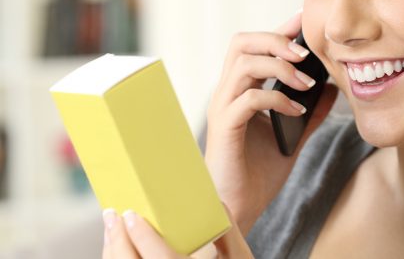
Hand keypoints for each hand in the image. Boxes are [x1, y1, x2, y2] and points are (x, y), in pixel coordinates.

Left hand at [102, 208, 252, 258]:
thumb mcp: (238, 256)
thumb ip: (228, 233)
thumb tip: (216, 203)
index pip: (161, 258)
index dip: (142, 236)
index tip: (131, 214)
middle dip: (118, 240)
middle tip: (112, 214)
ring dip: (113, 251)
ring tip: (112, 228)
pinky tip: (117, 248)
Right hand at [205, 11, 337, 233]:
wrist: (239, 208)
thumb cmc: (258, 173)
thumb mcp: (293, 137)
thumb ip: (309, 112)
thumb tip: (332, 89)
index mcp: (241, 89)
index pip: (256, 46)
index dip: (279, 29)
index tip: (305, 21)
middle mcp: (227, 92)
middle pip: (241, 42)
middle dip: (275, 38)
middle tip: (304, 52)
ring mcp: (223, 108)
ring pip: (243, 64)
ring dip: (279, 67)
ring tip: (306, 81)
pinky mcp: (225, 128)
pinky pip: (249, 100)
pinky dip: (276, 99)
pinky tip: (296, 111)